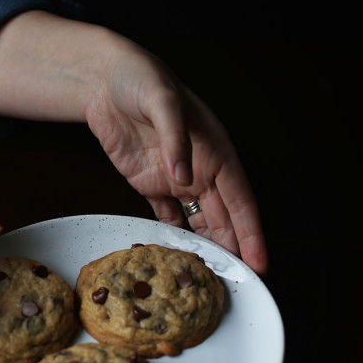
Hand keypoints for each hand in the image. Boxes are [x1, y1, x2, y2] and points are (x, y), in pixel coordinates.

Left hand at [84, 47, 267, 273]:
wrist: (103, 80)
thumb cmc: (141, 79)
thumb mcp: (162, 101)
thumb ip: (175, 138)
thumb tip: (185, 176)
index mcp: (215, 150)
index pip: (240, 199)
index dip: (251, 232)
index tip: (259, 262)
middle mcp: (200, 169)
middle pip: (223, 217)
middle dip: (233, 249)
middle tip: (238, 283)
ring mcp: (175, 177)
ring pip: (198, 220)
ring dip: (206, 246)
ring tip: (211, 278)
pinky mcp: (149, 183)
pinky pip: (166, 215)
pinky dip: (174, 235)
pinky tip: (179, 256)